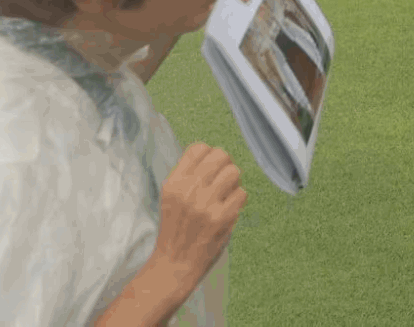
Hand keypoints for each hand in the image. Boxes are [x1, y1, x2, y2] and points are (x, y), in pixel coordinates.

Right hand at [148, 143, 246, 298]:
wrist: (174, 264)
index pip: (198, 149)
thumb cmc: (176, 230)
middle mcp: (189, 190)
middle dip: (225, 166)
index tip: (212, 167)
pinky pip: (242, 194)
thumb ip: (188, 177)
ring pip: (234, 172)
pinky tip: (228, 210)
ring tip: (226, 196)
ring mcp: (206, 203)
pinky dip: (238, 201)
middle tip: (223, 181)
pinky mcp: (222, 217)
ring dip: (234, 183)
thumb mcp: (171, 198)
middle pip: (220, 156)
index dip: (209, 154)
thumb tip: (215, 156)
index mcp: (174, 183)